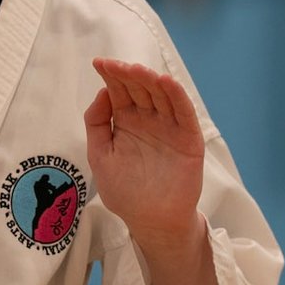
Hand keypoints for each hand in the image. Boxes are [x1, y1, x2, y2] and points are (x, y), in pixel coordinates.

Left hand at [84, 58, 204, 253]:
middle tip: (118, 66)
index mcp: (126, 121)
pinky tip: (167, 83)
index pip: (119, 91)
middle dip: (129, 75)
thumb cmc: (125, 192)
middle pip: (140, 88)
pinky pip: (183, 113)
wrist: (151, 221)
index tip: (100, 63)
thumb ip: (97, 123)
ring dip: (151, 80)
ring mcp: (169, 127)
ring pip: (162, 96)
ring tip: (139, 70)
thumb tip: (103, 92)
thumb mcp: (100, 156)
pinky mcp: (188, 138)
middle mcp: (148, 119)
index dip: (111, 75)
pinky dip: (177, 96)